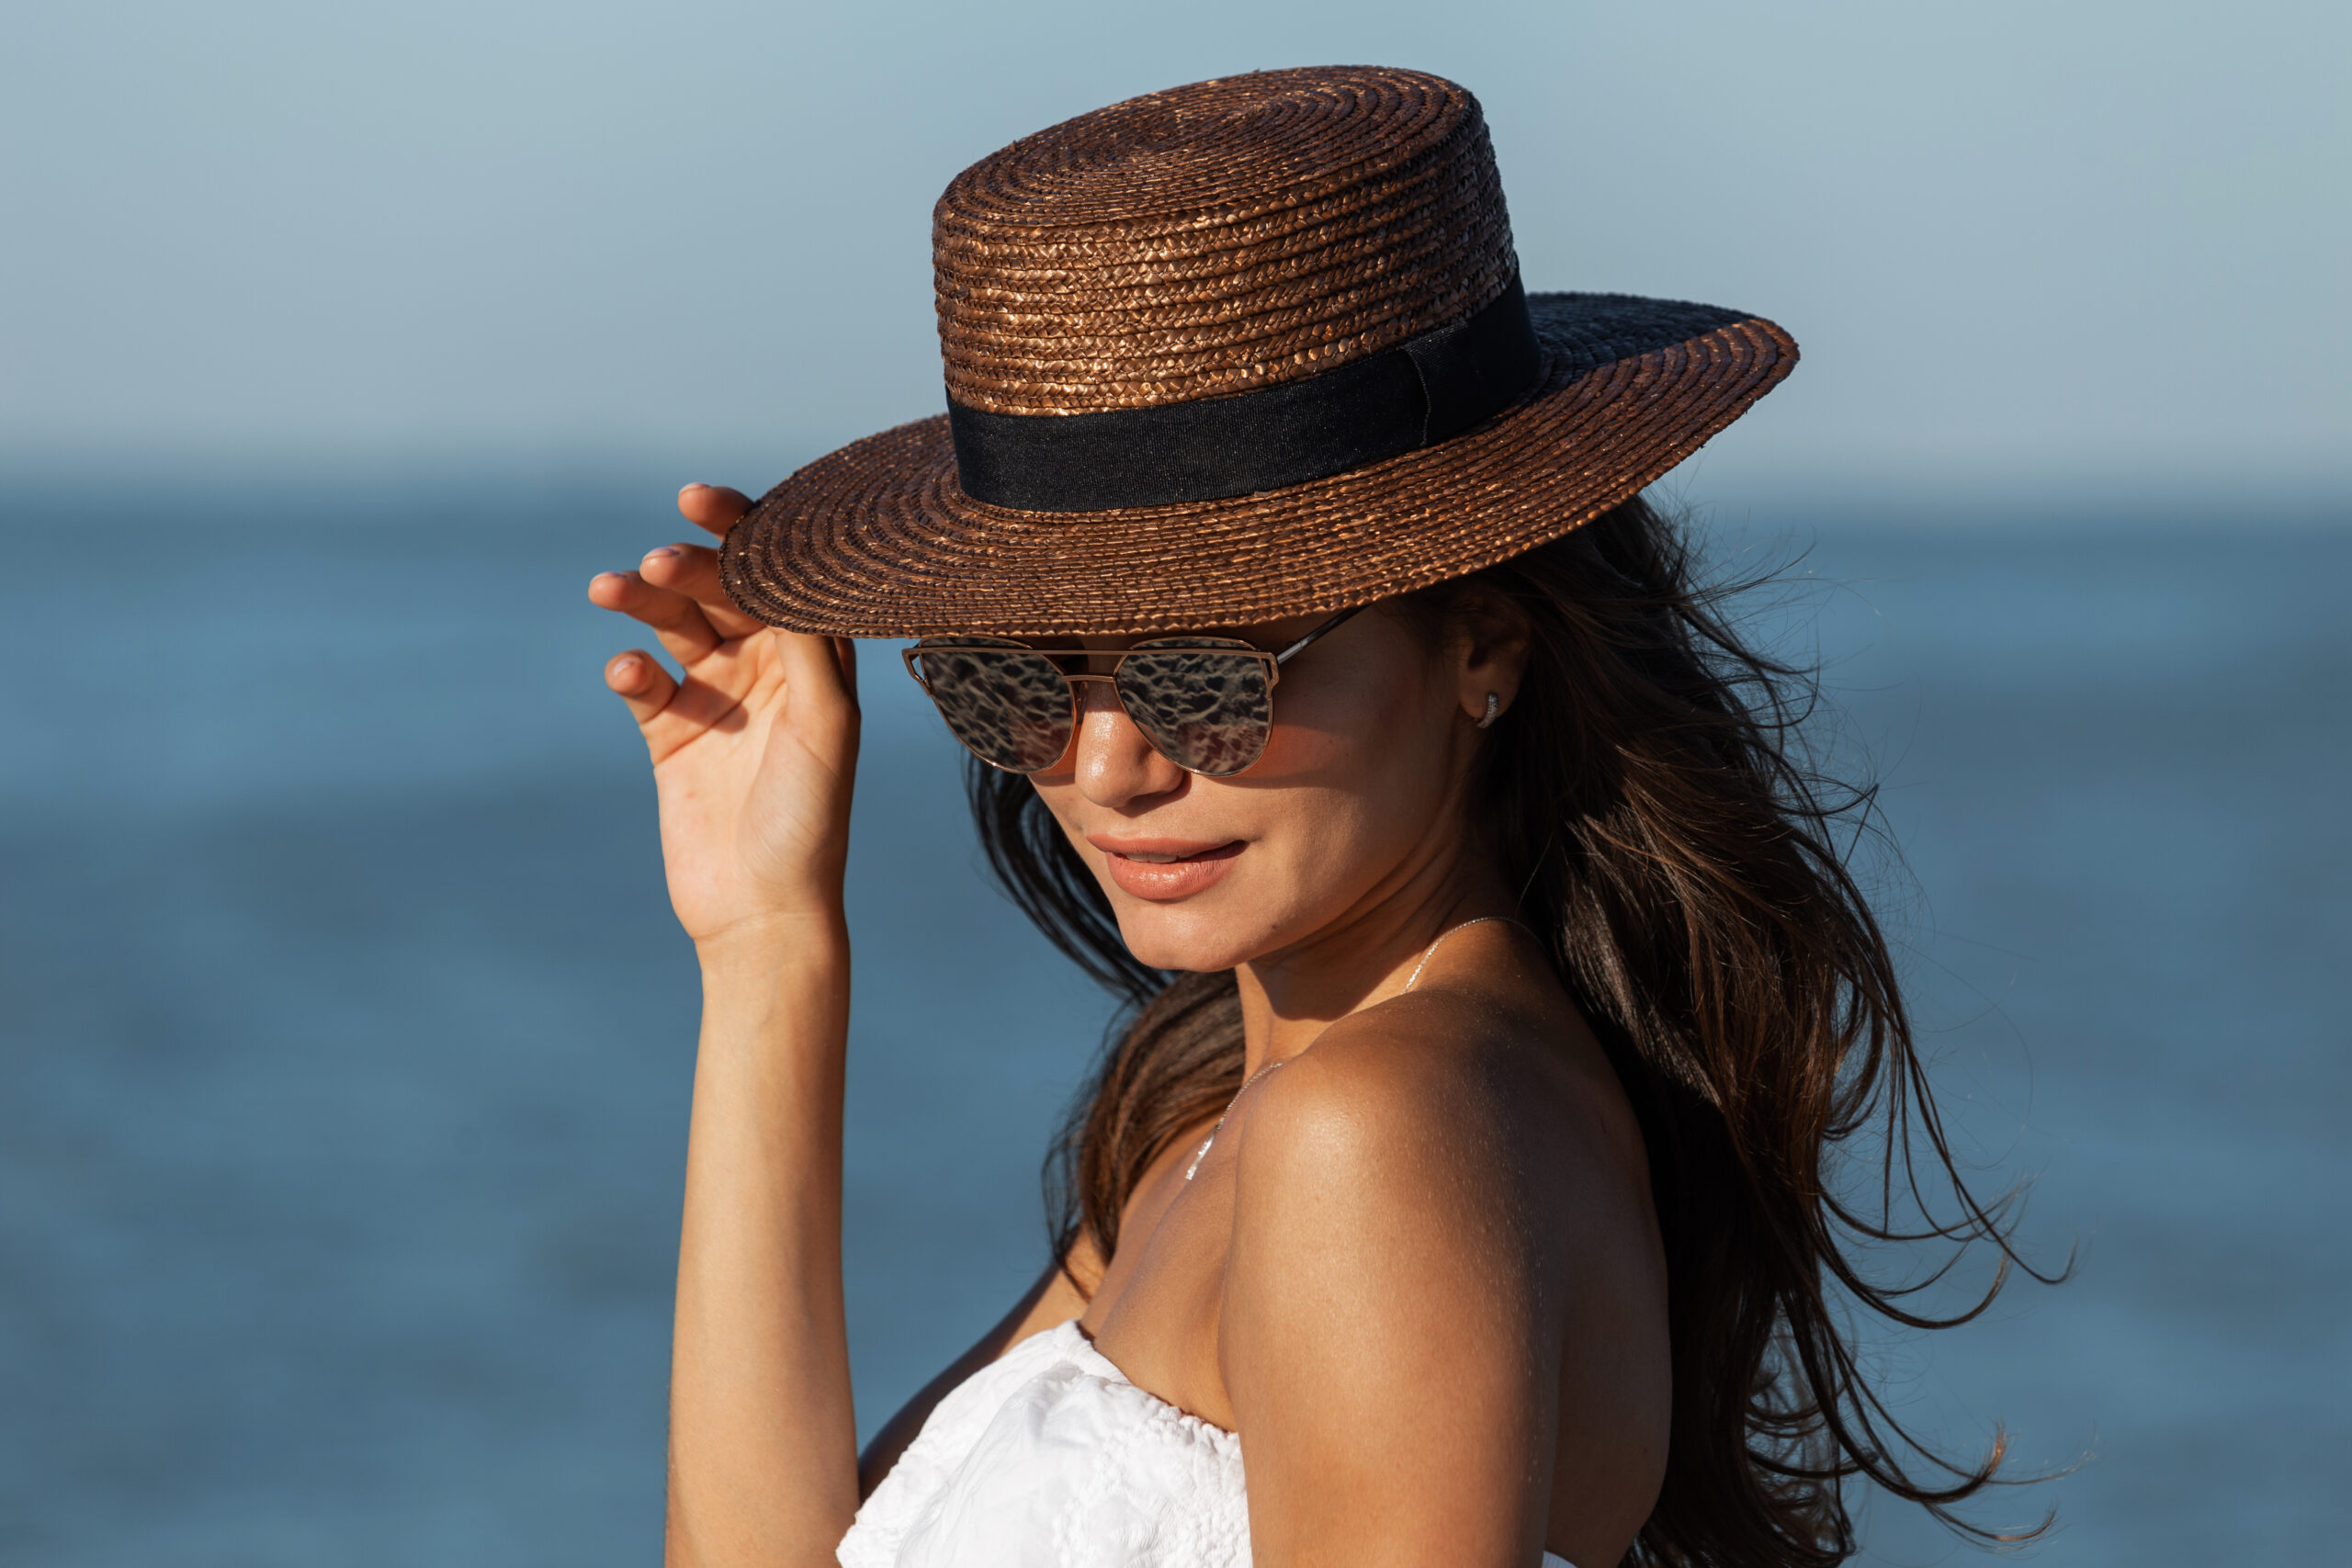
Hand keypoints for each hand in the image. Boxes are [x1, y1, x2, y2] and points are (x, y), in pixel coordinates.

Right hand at [590, 484, 859, 946]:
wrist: (761, 911)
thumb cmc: (811, 820)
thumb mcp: (826, 725)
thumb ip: (808, 645)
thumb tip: (788, 566)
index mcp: (817, 658)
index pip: (782, 575)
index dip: (746, 532)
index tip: (701, 502)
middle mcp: (769, 669)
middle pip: (723, 591)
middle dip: (689, 566)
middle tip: (659, 562)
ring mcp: (717, 698)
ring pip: (674, 626)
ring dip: (643, 601)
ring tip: (611, 588)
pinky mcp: (669, 734)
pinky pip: (641, 682)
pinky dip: (629, 668)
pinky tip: (626, 673)